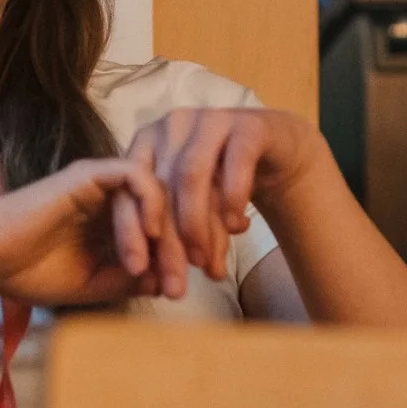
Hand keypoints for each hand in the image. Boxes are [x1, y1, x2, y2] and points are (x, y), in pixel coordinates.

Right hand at [0, 157, 173, 306]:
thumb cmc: (28, 272)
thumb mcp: (92, 285)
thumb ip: (131, 281)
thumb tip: (169, 282)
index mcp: (112, 223)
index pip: (161, 232)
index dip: (177, 260)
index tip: (180, 291)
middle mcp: (112, 199)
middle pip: (166, 213)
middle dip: (177, 251)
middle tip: (179, 285)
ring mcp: (102, 184)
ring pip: (155, 196)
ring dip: (159, 235)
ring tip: (146, 268)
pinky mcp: (89, 173)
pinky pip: (135, 174)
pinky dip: (149, 200)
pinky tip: (146, 233)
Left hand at [121, 107, 323, 297]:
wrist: (275, 151)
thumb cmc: (223, 182)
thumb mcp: (193, 209)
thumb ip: (176, 236)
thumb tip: (163, 287)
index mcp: (146, 143)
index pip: (131, 190)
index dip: (131, 233)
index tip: (138, 271)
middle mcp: (172, 126)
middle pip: (161, 188)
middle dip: (168, 244)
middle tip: (176, 286)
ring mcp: (210, 120)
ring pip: (192, 175)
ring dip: (197, 225)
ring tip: (204, 263)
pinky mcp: (248, 125)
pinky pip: (236, 163)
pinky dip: (233, 198)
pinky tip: (237, 228)